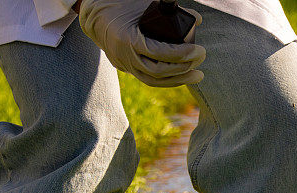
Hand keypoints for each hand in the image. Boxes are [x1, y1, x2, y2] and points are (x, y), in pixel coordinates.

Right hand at [78, 0, 204, 86]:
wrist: (94, 14)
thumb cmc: (122, 4)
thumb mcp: (144, 2)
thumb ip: (171, 9)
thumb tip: (198, 19)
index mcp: (126, 38)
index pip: (159, 53)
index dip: (181, 55)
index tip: (198, 50)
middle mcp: (124, 56)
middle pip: (158, 72)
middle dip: (183, 68)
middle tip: (201, 58)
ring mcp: (124, 64)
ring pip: (153, 81)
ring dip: (178, 80)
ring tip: (198, 75)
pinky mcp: (126, 68)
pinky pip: (148, 79)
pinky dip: (166, 80)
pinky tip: (182, 77)